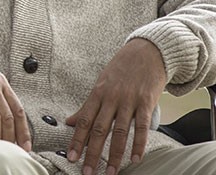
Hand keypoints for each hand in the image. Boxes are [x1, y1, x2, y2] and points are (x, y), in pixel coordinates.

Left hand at [66, 39, 166, 174]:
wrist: (147, 52)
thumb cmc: (122, 69)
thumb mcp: (101, 84)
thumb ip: (87, 106)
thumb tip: (68, 121)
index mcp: (97, 94)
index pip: (83, 121)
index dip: (76, 140)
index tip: (71, 157)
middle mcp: (111, 98)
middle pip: (99, 129)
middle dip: (92, 153)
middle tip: (87, 171)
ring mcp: (129, 100)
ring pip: (120, 131)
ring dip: (115, 154)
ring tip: (111, 171)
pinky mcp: (147, 101)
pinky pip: (142, 126)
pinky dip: (139, 144)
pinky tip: (136, 158)